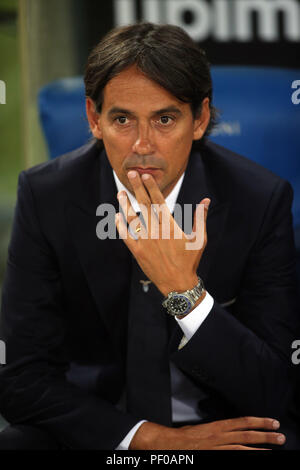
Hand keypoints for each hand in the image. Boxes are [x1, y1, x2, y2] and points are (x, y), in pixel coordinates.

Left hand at [115, 170, 209, 296]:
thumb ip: (200, 218)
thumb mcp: (200, 239)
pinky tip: (116, 217)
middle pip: (144, 205)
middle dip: (137, 187)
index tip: (146, 175)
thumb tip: (206, 201)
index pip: (158, 201)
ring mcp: (145, 241)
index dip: (151, 186)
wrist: (178, 283)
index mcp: (170, 225)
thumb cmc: (190, 261)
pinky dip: (120, 226)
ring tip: (120, 192)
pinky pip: (126, 236)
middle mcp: (155, 230)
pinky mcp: (137, 251)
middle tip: (131, 174)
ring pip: (132, 218)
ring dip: (125, 204)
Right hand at [129, 417, 285, 449]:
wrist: (168, 445)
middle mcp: (219, 436)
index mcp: (217, 426)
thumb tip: (230, 432)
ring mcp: (217, 448)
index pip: (242, 422)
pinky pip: (232, 457)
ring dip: (260, 448)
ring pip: (243, 447)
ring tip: (274, 450)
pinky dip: (244, 456)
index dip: (259, 422)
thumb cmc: (183, 437)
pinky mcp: (212, 456)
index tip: (272, 422)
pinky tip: (254, 457)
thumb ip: (216, 431)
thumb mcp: (201, 429)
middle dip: (265, 435)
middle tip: (280, 436)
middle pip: (246, 434)